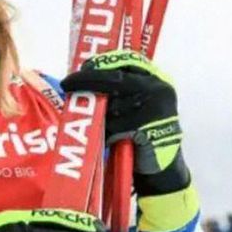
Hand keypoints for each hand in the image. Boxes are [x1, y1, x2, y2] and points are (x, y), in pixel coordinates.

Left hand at [61, 49, 188, 192]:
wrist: (164, 170)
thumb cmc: (145, 136)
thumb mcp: (139, 106)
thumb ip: (121, 91)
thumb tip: (85, 77)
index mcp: (158, 81)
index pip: (127, 61)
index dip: (103, 63)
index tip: (84, 66)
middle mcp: (159, 90)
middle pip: (114, 80)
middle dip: (87, 81)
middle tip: (67, 84)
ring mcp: (155, 109)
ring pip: (111, 105)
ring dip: (97, 114)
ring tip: (93, 123)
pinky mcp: (147, 129)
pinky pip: (115, 127)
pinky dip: (106, 133)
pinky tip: (107, 139)